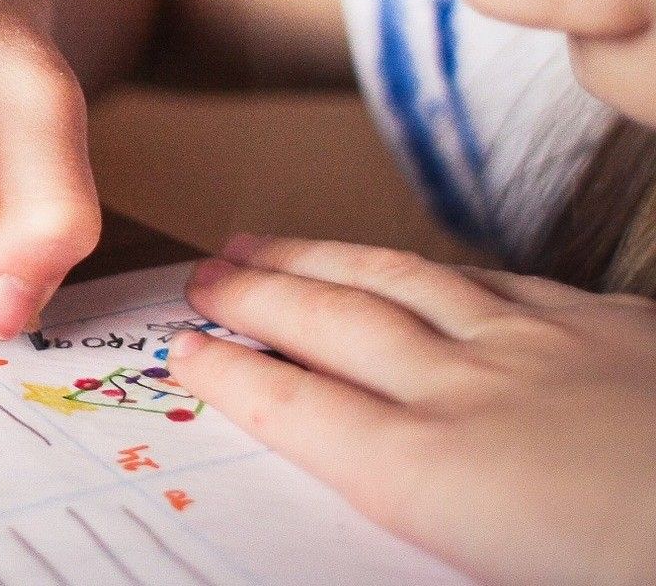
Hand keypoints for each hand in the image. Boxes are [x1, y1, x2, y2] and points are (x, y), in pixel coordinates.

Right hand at [171, 235, 655, 585]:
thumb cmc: (635, 561)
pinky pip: (499, 280)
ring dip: (322, 259)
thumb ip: (432, 524)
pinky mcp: (617, 327)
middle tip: (201, 276)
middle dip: (256, 296)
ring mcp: (547, 347)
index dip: (233, 376)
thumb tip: (381, 491)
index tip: (185, 352)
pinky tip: (425, 267)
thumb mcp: (505, 574)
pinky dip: (436, 269)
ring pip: (405, 281)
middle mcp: (474, 394)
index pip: (300, 411)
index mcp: (440, 476)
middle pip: (334, 326)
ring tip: (268, 243)